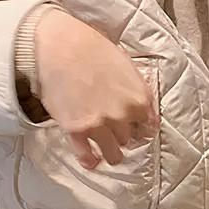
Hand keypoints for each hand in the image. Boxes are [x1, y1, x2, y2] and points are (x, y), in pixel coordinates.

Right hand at [35, 9, 158, 169]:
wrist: (60, 46)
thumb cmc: (93, 48)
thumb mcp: (126, 64)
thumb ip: (136, 89)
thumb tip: (141, 103)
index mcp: (139, 98)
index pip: (149, 126)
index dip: (141, 128)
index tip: (136, 129)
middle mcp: (123, 116)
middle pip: (130, 139)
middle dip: (124, 136)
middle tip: (116, 131)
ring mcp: (99, 125)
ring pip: (114, 154)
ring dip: (111, 152)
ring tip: (107, 150)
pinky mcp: (76, 130)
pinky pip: (86, 155)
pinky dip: (90, 160)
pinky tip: (91, 161)